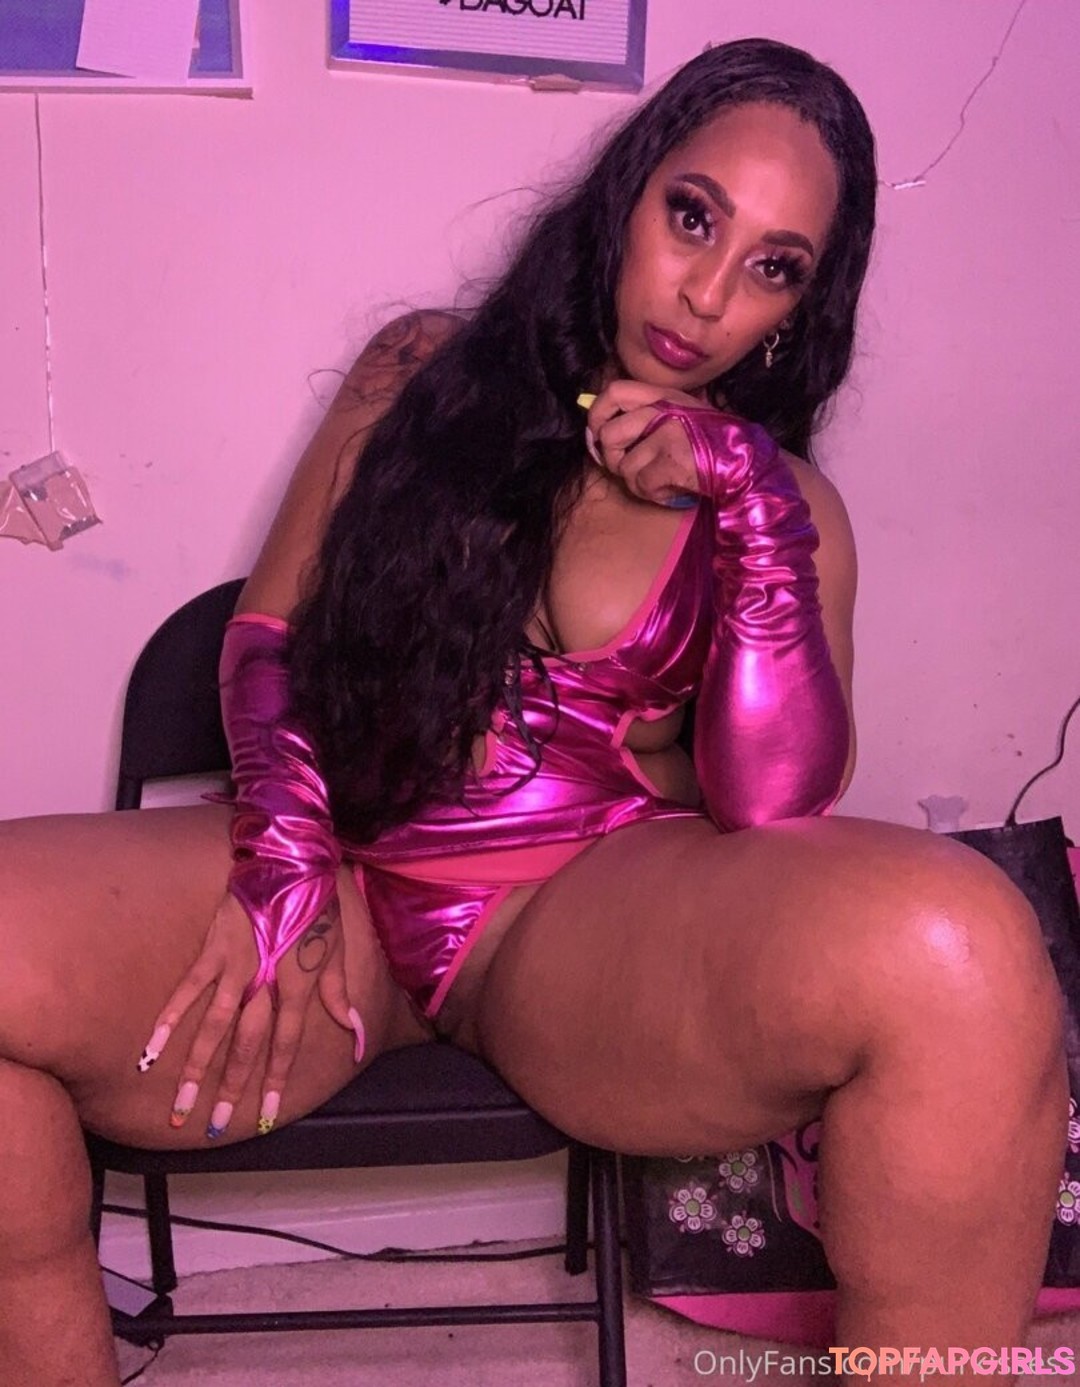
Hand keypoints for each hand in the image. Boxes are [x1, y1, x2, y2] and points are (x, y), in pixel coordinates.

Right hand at [137, 890, 362, 1138]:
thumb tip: (357, 1035)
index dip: (274, 1079)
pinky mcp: (214, 947)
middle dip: (232, 1086)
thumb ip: (340, 994)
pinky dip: (170, 1017)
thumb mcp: (338, 947)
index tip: (262, 1117)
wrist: (290, 861)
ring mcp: (238, 964)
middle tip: (213, 1124)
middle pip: (248, 1042)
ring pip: (215, 1024)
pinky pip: (189, 987)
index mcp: (299, 983)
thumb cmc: (317, 904)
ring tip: (180, 1104)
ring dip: (196, 1066)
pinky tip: (152, 1049)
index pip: (286, 1042)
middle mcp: (267, 980)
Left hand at [583, 380, 725, 507]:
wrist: (744, 462)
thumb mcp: (681, 414)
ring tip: (660, 480)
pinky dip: (654, 493)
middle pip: (609, 435)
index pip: (614, 391)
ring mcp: (668, 434)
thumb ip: (646, 415)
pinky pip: (641, 484)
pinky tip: (672, 489)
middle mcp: (664, 409)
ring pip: (624, 466)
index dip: (596, 414)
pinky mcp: (672, 461)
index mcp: (663, 394)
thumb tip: (602, 430)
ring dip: (637, 481)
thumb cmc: (711, 442)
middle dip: (612, 459)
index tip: (597, 433)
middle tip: (629, 467)